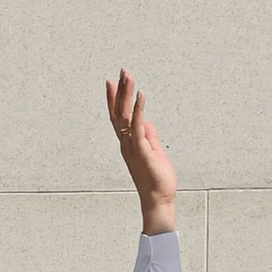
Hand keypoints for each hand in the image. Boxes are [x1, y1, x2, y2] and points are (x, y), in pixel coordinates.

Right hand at [105, 71, 178, 233]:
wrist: (158, 199)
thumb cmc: (157, 179)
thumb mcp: (155, 152)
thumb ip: (149, 136)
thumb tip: (147, 121)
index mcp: (128, 143)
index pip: (118, 117)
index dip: (114, 99)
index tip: (112, 82)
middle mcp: (126, 143)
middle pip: (119, 112)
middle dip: (120, 91)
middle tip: (121, 71)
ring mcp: (132, 146)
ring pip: (126, 115)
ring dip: (127, 94)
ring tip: (128, 76)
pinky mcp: (142, 150)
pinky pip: (139, 126)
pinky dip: (140, 109)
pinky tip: (142, 95)